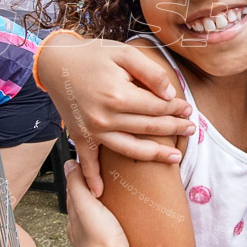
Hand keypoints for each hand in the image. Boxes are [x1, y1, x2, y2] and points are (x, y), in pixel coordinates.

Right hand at [38, 36, 193, 196]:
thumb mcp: (124, 53)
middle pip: (148, 128)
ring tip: (175, 158)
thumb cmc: (93, 55)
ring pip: (129, 149)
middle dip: (173, 129)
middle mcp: (106, 117)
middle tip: (190, 130)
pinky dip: (92, 179)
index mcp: (119, 96)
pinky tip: (100, 193)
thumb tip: (169, 94)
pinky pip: (87, 162)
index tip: (188, 109)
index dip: (176, 108)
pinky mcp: (80, 136)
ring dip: (154, 155)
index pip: (157, 107)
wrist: (56, 63)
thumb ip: (150, 72)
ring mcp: (92, 130)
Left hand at [64, 160, 132, 246]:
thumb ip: (77, 185)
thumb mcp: (86, 205)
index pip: (73, 202)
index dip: (78, 189)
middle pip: (83, 220)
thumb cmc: (99, 241)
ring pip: (95, 237)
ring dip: (101, 227)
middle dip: (90, 209)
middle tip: (103, 196)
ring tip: (114, 219)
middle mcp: (81, 241)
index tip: (87, 179)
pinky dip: (113, 244)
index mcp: (74, 225)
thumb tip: (69, 164)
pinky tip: (121, 244)